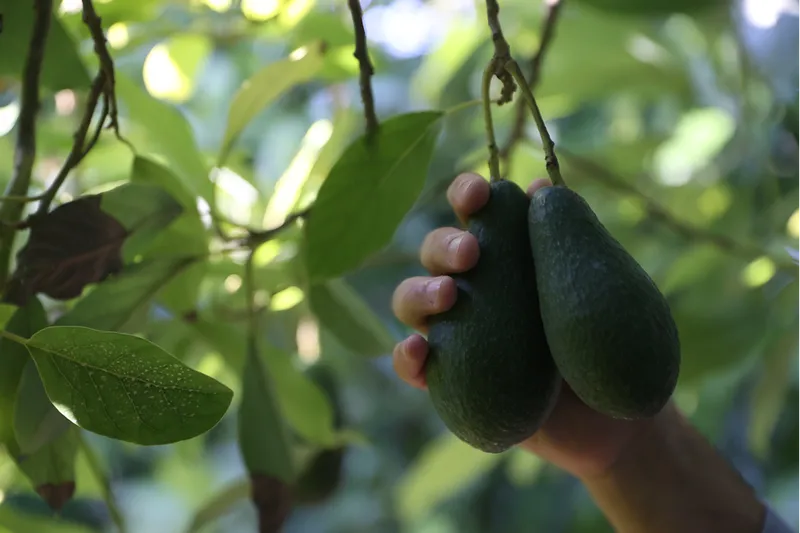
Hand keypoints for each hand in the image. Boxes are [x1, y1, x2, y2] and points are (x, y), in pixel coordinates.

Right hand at [391, 172, 659, 479]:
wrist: (613, 418)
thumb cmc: (608, 345)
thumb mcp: (600, 290)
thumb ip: (572, 242)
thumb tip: (542, 186)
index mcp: (507, 257)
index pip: (475, 215)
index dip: (466, 194)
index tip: (479, 193)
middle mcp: (474, 289)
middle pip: (434, 253)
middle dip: (443, 245)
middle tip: (472, 255)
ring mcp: (454, 334)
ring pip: (410, 300)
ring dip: (419, 290)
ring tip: (448, 296)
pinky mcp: (445, 382)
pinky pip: (410, 366)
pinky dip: (404, 355)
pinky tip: (418, 351)